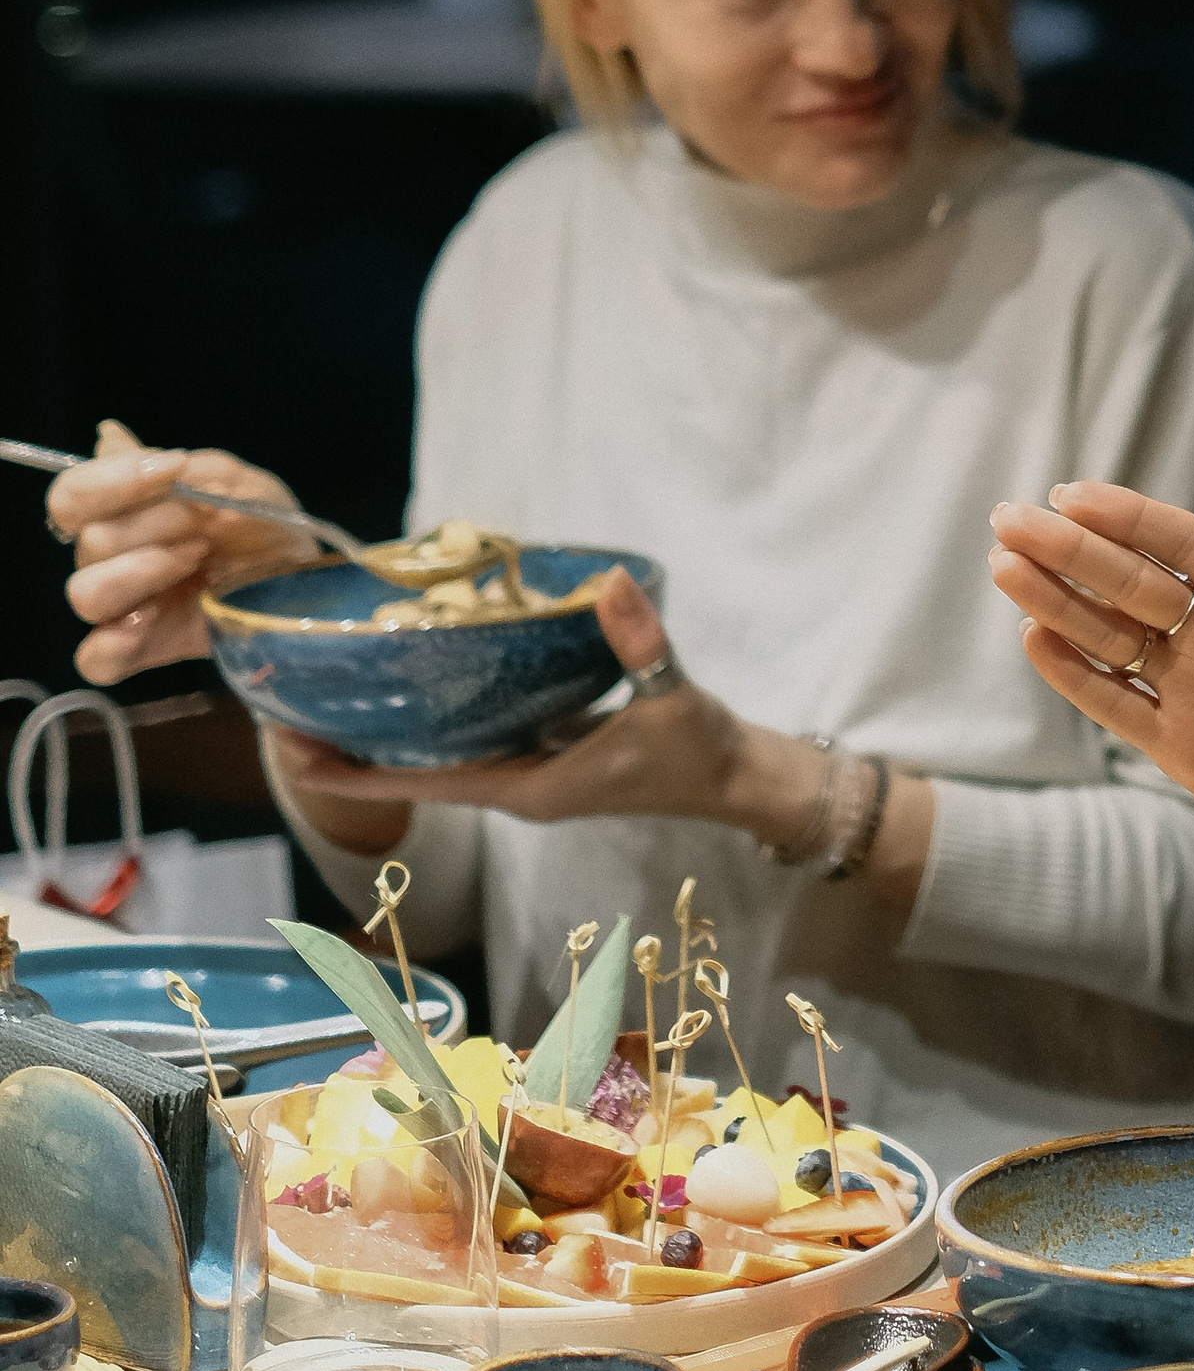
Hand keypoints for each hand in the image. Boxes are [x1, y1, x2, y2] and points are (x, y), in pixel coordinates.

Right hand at [54, 421, 300, 683]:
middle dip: (153, 525)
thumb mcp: (230, 481)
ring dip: (142, 570)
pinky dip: (112, 643)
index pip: (70, 496)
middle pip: (89, 543)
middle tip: (205, 525)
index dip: (109, 482)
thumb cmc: (260, 521)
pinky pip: (95, 660)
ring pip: (86, 594)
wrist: (300, 574)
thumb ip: (170, 468)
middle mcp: (108, 559)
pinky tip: (149, 621)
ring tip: (196, 558)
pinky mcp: (139, 651)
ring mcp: (120, 608)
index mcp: (121, 512)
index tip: (172, 469)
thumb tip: (107, 433)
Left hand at [262, 570, 933, 910]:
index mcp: (530, 789)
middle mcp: (517, 788)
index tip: (293, 755)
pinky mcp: (546, 757)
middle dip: (346, 753)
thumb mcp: (672, 693)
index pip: (423, 786)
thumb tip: (604, 581)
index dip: (354, 773)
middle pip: (411, 777)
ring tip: (325, 702)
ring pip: (435, 762)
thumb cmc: (701, 749)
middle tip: (280, 715)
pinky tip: (407, 690)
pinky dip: (428, 724)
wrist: (737, 780)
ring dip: (381, 739)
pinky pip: (467, 744)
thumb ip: (639, 640)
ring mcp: (529, 776)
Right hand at [990, 476, 1193, 832]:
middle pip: (1126, 580)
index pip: (1178, 541)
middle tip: (1009, 518)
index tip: (1072, 493)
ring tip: (1004, 564)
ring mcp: (1185, 682)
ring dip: (1056, 601)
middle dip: (1068, 549)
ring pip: (1108, 633)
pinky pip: (1117, 702)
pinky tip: (1035, 639)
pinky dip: (1076, 674)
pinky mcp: (1173, 740)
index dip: (1126, 516)